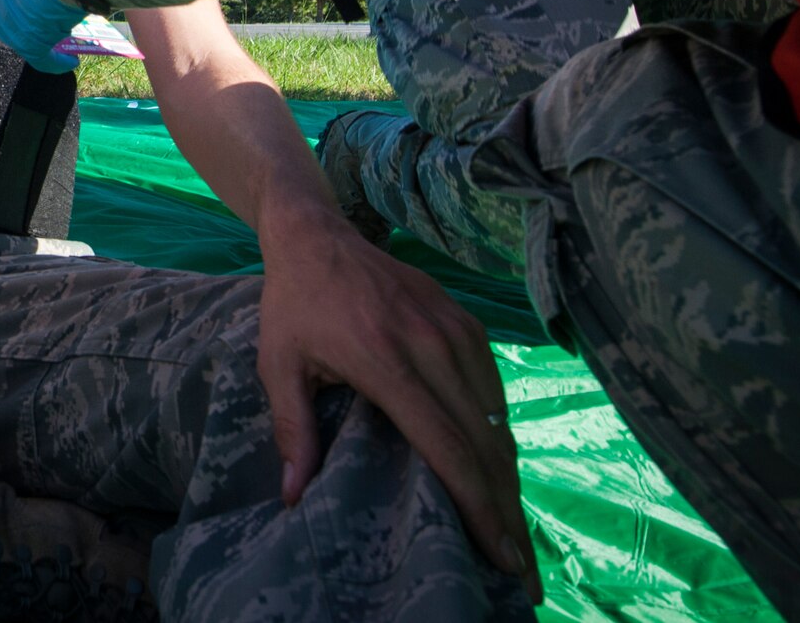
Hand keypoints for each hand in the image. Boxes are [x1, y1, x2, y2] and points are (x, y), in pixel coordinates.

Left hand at [256, 196, 539, 602]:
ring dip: (509, 472)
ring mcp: (453, 327)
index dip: (478, 503)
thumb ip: (292, 429)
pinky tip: (498, 464)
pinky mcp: (464, 319)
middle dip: (506, 506)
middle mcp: (430, 343)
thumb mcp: (279, 365)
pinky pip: (493, 385)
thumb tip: (293, 496)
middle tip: (520, 563)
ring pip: (497, 415)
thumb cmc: (293, 305)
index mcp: (385, 359)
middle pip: (484, 440)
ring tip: (512, 523)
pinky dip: (500, 430)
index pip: (447, 444)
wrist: (316, 235)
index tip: (500, 552)